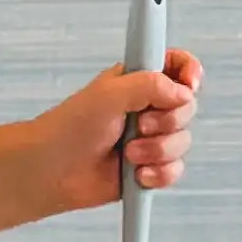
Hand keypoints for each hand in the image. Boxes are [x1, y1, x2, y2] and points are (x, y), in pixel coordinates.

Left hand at [0, 52, 202, 241]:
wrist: (51, 171)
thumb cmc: (69, 127)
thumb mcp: (109, 93)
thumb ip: (150, 84)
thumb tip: (182, 93)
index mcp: (138, 80)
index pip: (178, 66)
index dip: (190, 73)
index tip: (188, 84)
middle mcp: (147, 107)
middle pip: (187, 108)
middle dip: (167, 121)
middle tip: (138, 125)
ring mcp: (149, 138)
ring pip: (183, 142)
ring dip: (158, 151)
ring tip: (128, 154)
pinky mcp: (148, 167)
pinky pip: (175, 171)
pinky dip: (159, 174)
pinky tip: (136, 175)